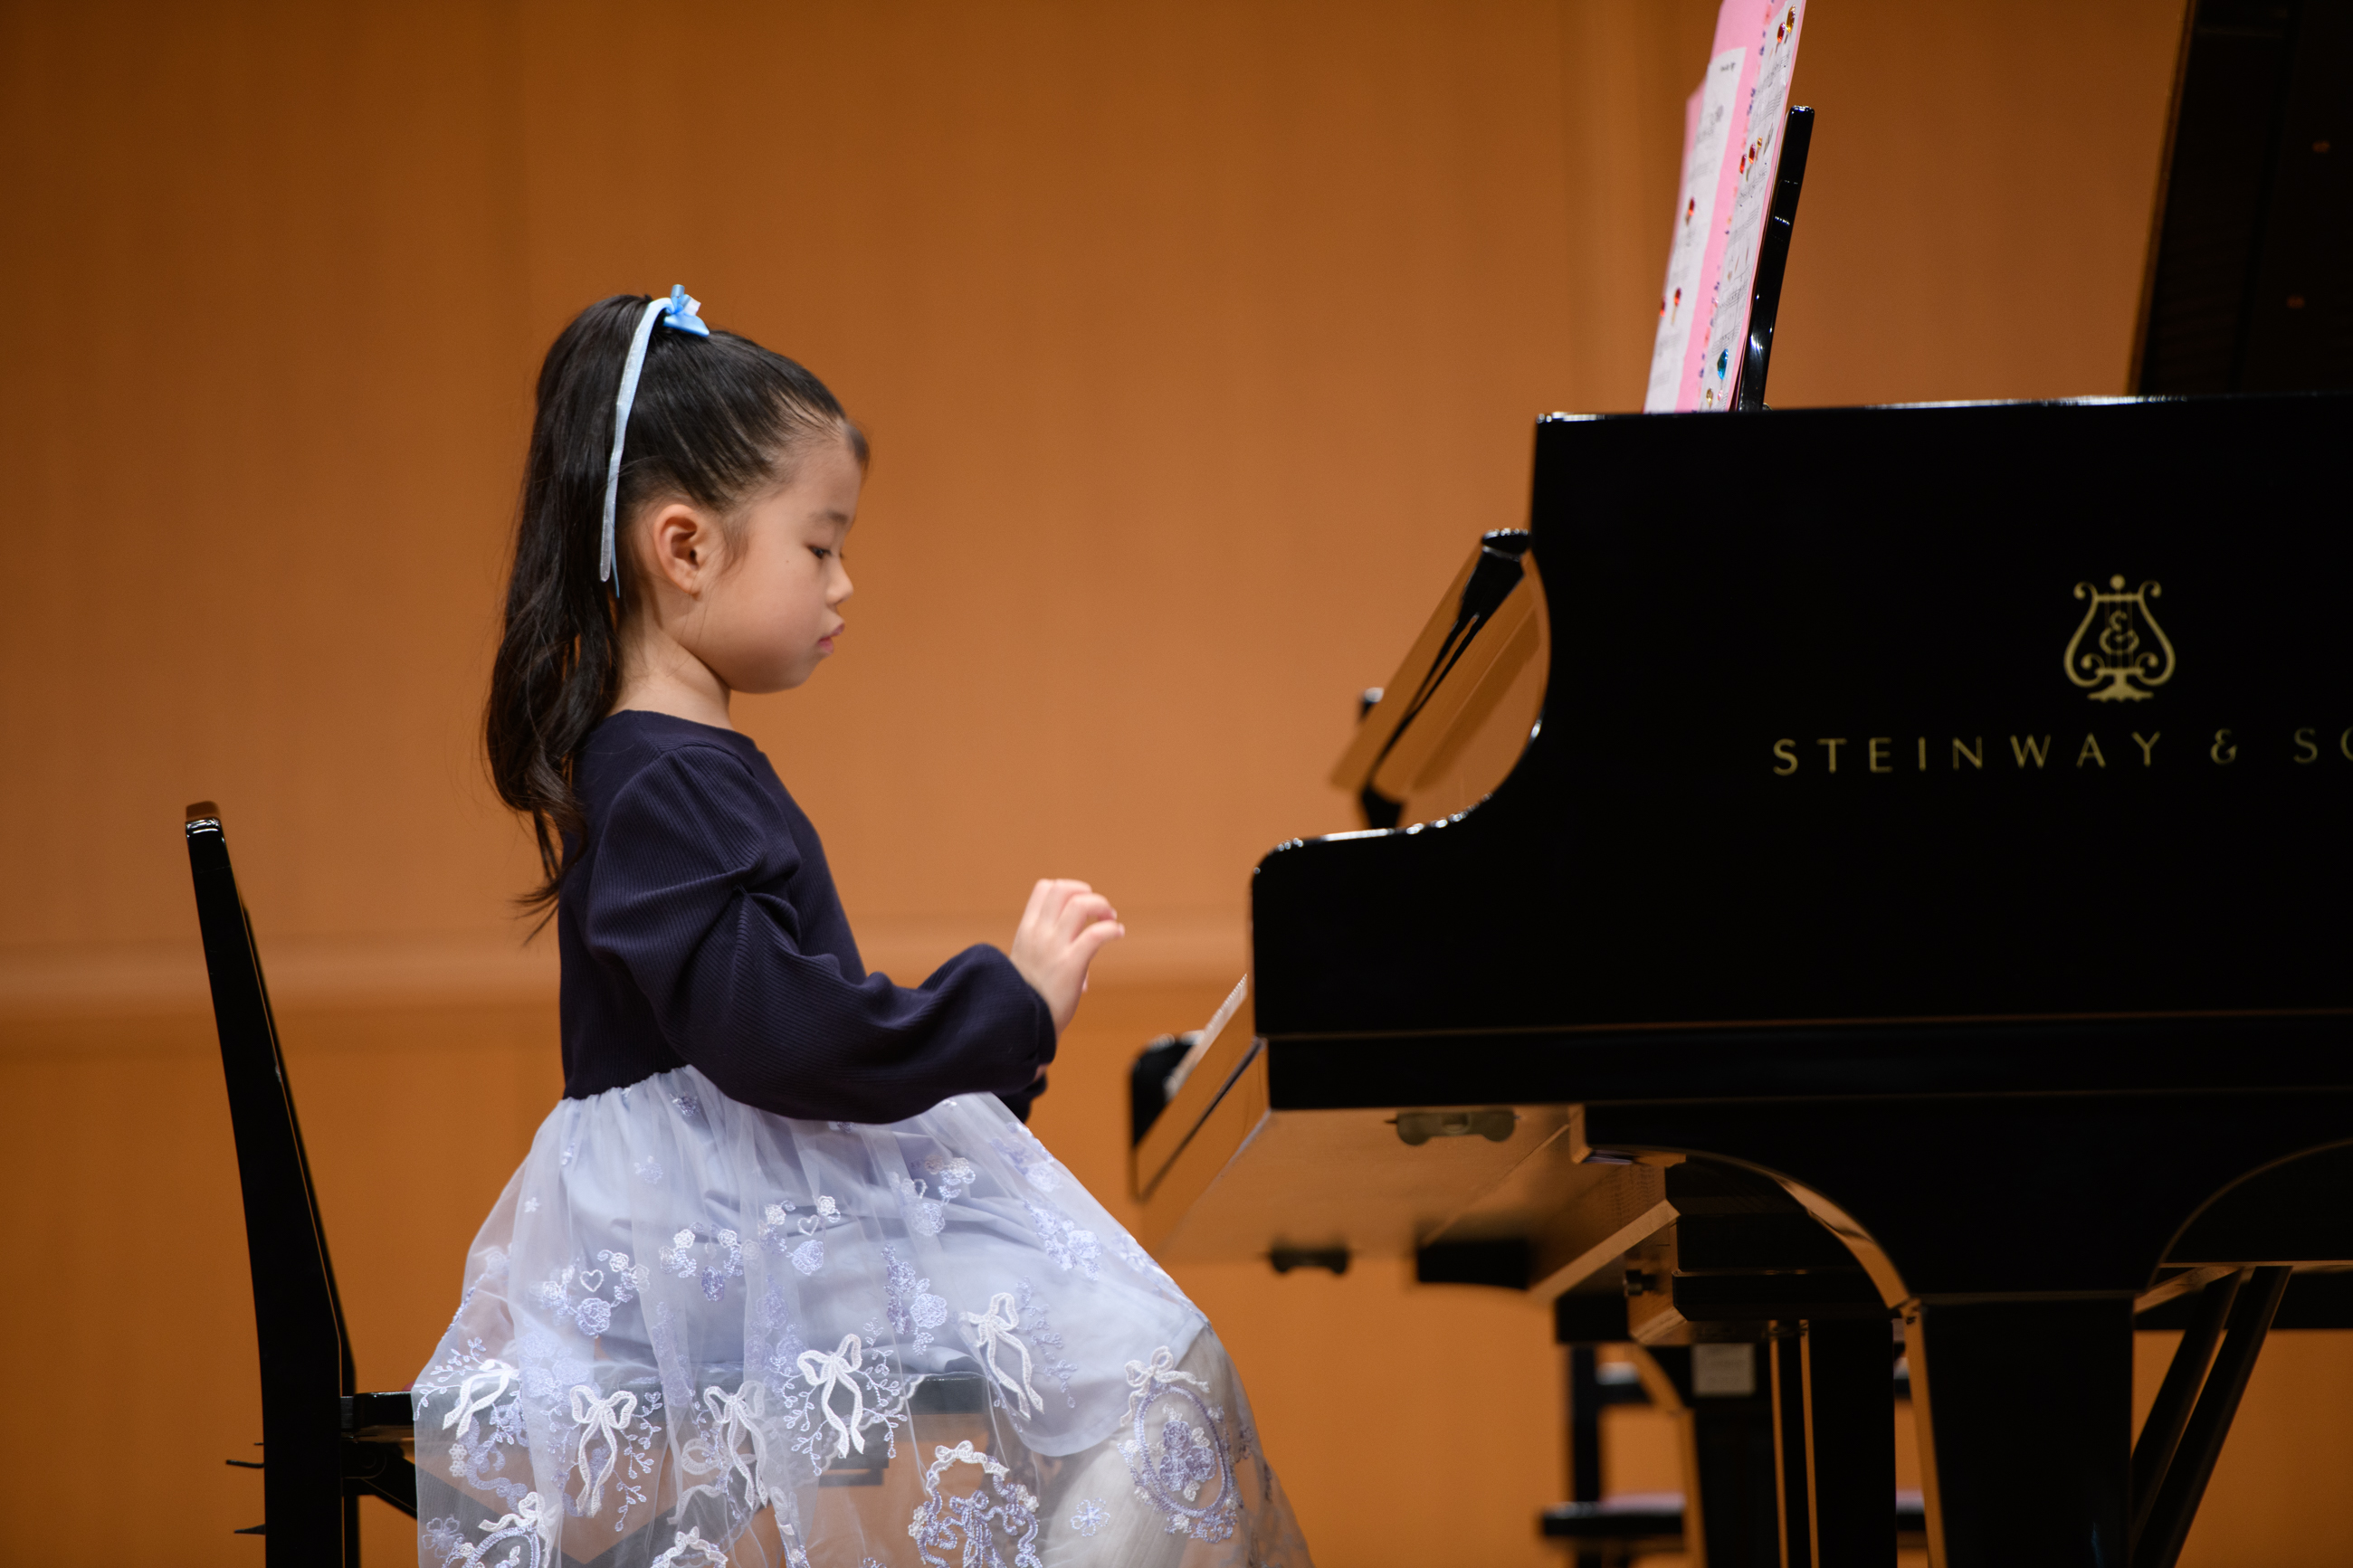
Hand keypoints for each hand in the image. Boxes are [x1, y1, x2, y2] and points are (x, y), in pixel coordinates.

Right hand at [1009, 878, 1123, 1034]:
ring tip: (1111, 919)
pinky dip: (1112, 928)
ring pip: (1080, 904)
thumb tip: (1084, 962)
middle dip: (1087, 893)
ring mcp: (1054, 948)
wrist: (1018, 1025)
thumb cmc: (1027, 998)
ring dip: (1102, 906)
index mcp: (1026, 931)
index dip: (1067, 889)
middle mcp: (1038, 934)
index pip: (1044, 888)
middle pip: (1063, 889)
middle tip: (1100, 910)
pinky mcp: (1071, 965)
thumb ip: (1048, 951)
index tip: (1080, 904)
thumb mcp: (1027, 963)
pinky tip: (1117, 933)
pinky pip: (1096, 933)